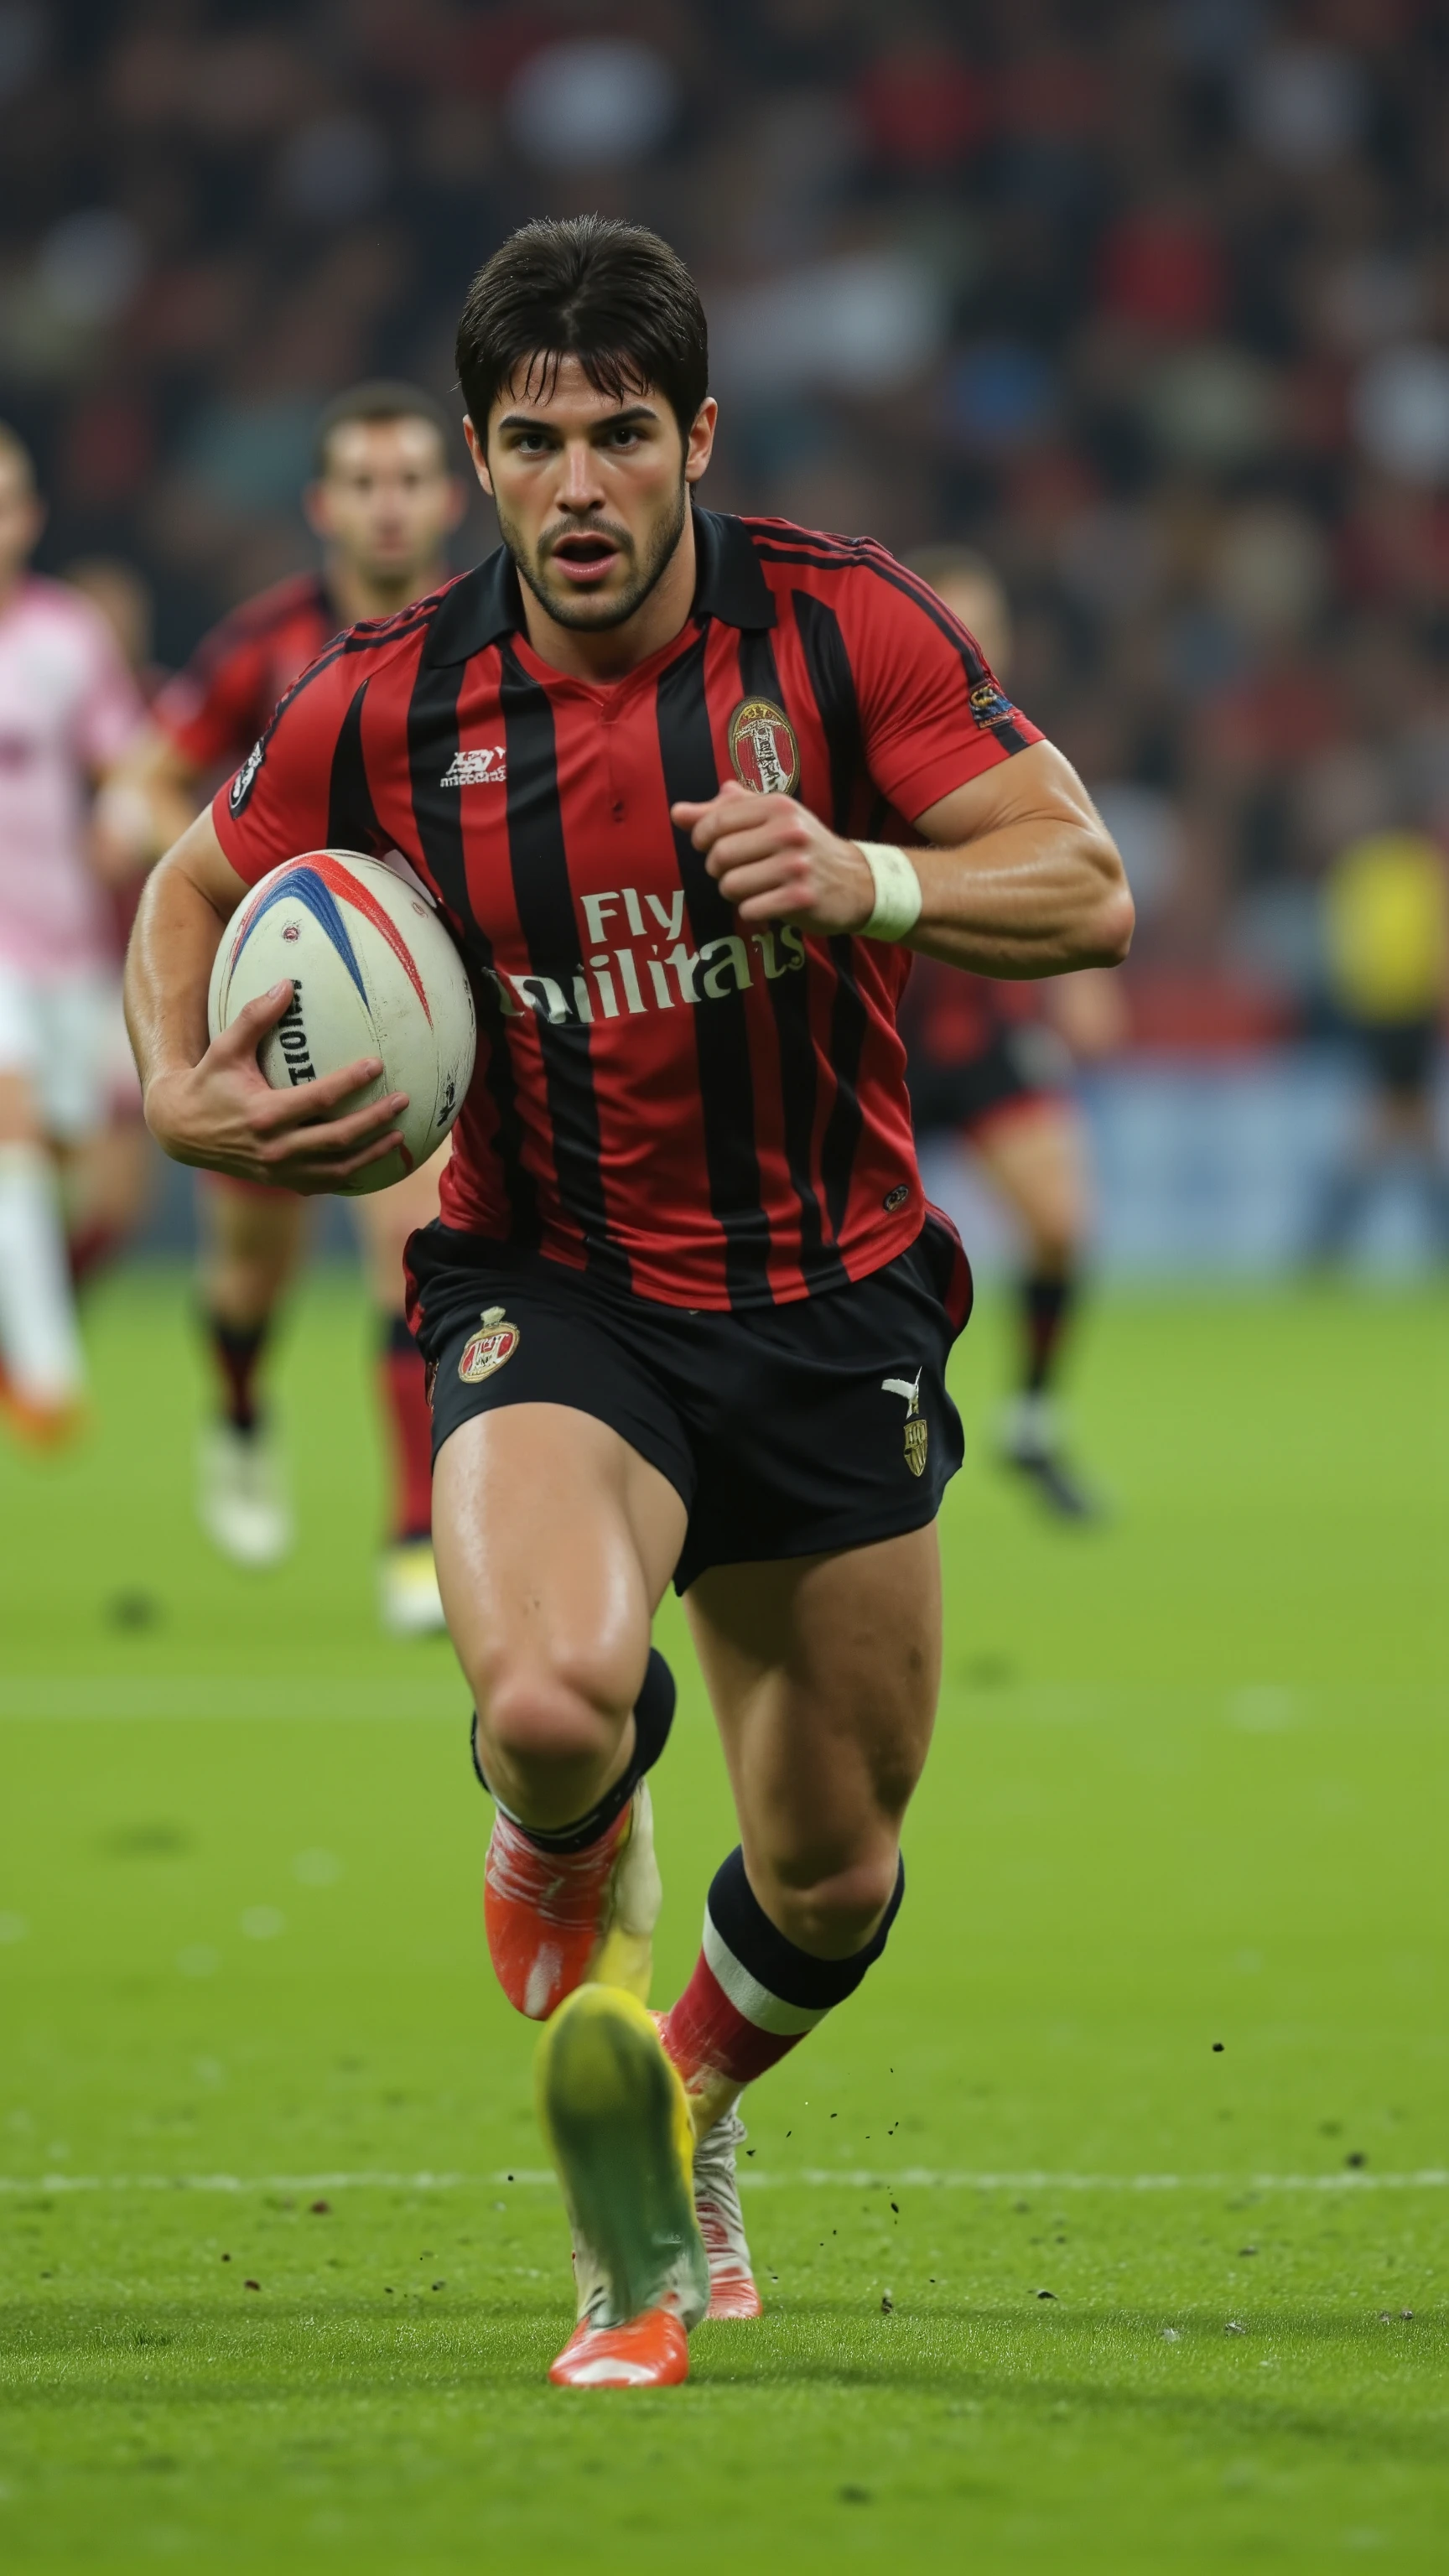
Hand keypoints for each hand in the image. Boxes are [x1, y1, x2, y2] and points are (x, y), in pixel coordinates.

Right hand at [143, 981, 408, 1194]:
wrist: (183, 1130)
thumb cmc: (208, 1082)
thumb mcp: (225, 1048)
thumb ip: (254, 1017)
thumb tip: (286, 984)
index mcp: (265, 1114)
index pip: (319, 1098)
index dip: (351, 1083)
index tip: (378, 1065)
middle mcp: (276, 1148)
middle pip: (338, 1138)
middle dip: (375, 1120)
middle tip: (403, 1100)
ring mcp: (281, 1170)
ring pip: (338, 1167)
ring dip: (372, 1151)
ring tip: (400, 1133)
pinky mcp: (283, 1182)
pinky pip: (326, 1183)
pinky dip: (353, 1173)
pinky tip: (375, 1160)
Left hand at [671, 783, 875, 933]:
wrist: (855, 881)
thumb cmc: (802, 847)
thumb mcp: (770, 818)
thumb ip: (723, 812)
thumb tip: (676, 812)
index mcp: (777, 806)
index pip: (714, 823)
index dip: (702, 839)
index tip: (712, 846)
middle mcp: (788, 832)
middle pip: (719, 857)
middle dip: (718, 870)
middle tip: (736, 871)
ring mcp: (796, 866)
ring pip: (730, 886)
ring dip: (735, 893)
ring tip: (755, 888)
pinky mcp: (801, 899)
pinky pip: (749, 910)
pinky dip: (752, 912)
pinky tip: (770, 904)